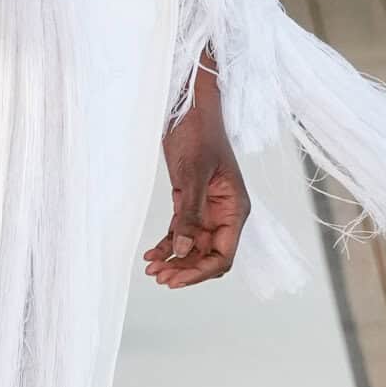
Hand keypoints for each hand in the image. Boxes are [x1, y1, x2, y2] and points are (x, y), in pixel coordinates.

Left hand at [146, 62, 250, 287]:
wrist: (189, 107)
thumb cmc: (200, 133)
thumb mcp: (193, 174)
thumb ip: (189, 213)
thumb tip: (183, 250)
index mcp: (235, 208)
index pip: (224, 254)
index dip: (202, 271)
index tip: (177, 280)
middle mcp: (223, 213)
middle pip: (208, 255)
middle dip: (186, 270)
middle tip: (159, 278)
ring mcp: (206, 209)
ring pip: (192, 247)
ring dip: (175, 261)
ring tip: (152, 270)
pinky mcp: (189, 201)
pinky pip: (180, 232)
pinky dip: (167, 245)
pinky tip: (150, 254)